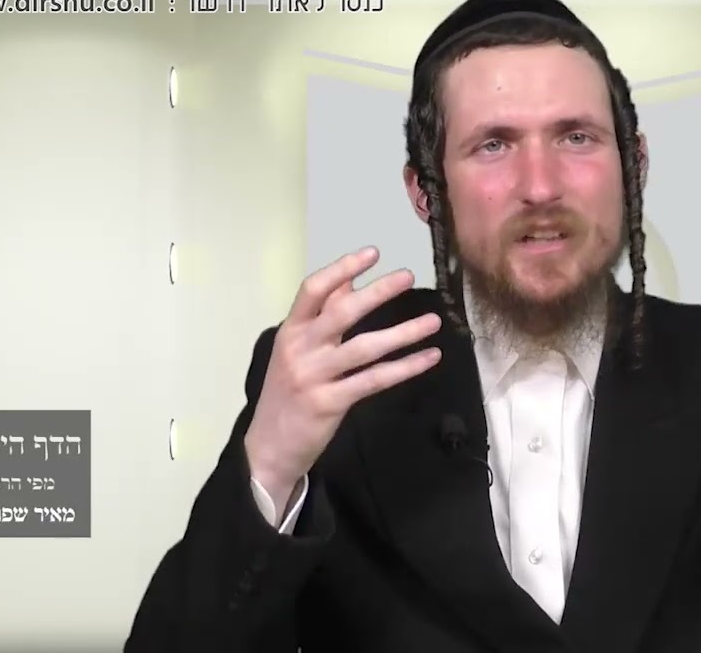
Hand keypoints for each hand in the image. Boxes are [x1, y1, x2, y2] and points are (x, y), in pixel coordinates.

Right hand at [244, 246, 442, 507]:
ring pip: (364, 347)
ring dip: (403, 332)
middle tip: (408, 276)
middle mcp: (300, 349)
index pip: (313, 290)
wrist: (268, 447)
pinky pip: (374, 380)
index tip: (373, 252)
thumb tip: (347, 281)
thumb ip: (320, 315)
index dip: (343, 268)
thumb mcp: (296, 349)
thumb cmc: (287, 392)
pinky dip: (404, 367)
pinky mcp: (330, 403)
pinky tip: (428, 357)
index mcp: (290, 330)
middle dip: (377, 292)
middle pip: (342, 312)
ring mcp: (314, 376)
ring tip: (433, 322)